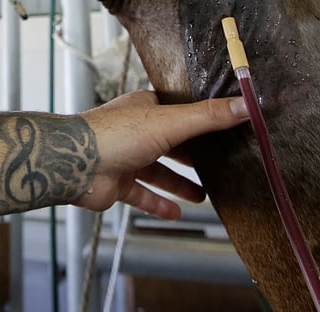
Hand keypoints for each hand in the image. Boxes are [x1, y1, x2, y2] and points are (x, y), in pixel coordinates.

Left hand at [78, 90, 247, 218]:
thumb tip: (246, 105)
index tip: (224, 129)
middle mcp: (135, 131)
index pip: (179, 111)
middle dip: (192, 156)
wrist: (74, 164)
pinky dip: (158, 204)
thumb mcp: (170, 122)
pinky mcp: (117, 183)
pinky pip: (142, 196)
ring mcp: (125, 158)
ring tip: (203, 195)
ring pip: (158, 172)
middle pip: (170, 143)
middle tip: (218, 165)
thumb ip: (208, 117)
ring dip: (179, 183)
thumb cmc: (114, 135)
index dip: (200, 119)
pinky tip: (175, 214)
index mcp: (145, 108)